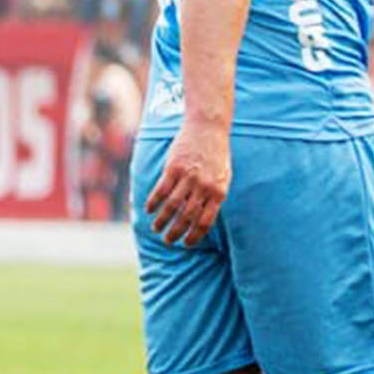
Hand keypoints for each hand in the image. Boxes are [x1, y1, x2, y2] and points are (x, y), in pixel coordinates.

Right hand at [144, 119, 231, 247]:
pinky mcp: (173, 168)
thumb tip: (204, 219)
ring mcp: (188, 177)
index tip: (186, 243)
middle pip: (187, 217)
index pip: (205, 222)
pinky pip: (161, 190)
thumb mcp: (224, 177)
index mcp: (218, 192)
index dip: (194, 236)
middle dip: (176, 232)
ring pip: (172, 206)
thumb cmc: (217, 155)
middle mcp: (204, 186)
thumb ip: (215, 197)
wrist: (208, 129)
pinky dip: (153, 203)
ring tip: (156, 228)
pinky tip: (149, 210)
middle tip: (168, 240)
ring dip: (162, 221)